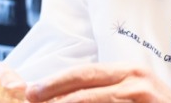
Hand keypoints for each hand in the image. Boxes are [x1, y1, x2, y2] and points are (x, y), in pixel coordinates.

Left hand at [26, 63, 170, 102]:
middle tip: (31, 96)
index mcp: (130, 72)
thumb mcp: (136, 94)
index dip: (59, 80)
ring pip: (92, 99)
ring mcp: (139, 95)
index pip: (88, 72)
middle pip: (86, 81)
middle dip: (55, 89)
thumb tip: (72, 96)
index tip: (34, 90)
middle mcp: (134, 79)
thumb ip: (110, 92)